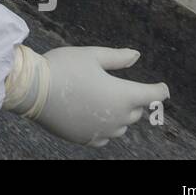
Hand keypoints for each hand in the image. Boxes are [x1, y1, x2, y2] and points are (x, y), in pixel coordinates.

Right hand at [4, 45, 168, 146]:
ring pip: (122, 125)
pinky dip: (104, 127)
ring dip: (119, 114)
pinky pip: (104, 136)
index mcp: (123, 95)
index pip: (153, 95)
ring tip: (102, 100)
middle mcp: (117, 117)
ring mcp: (102, 131)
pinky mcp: (86, 139)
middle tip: (117, 86)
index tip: (162, 87)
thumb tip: (136, 55)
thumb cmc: (63, 67)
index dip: (160, 89)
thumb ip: (118, 57)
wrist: (33, 91)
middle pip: (136, 111)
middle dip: (133, 99)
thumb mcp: (91, 55)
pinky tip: (93, 116)